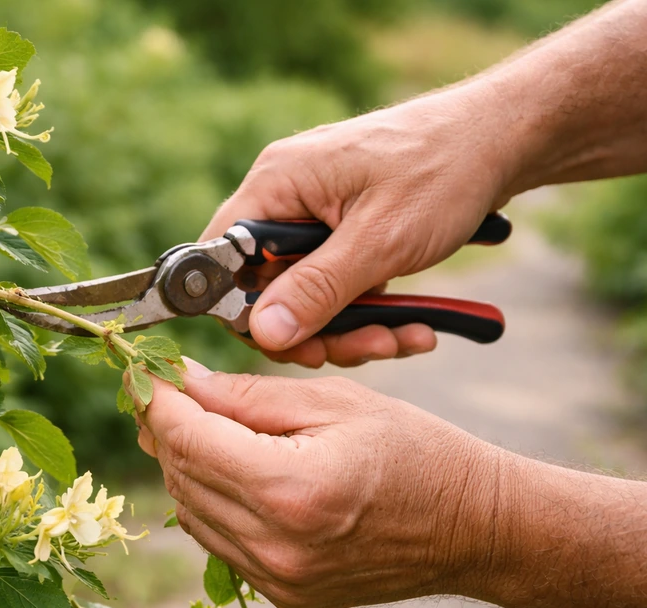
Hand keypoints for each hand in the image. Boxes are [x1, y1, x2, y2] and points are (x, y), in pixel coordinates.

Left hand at [135, 359, 505, 607]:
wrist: (472, 529)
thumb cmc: (416, 452)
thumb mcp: (335, 403)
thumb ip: (247, 396)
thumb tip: (181, 383)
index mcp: (290, 489)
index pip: (189, 439)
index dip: (156, 400)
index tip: (143, 372)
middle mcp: (276, 546)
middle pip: (181, 476)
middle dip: (164, 429)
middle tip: (164, 391)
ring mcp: (278, 579)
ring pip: (190, 511)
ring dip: (182, 465)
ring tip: (194, 424)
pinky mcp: (284, 595)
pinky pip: (218, 540)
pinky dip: (209, 501)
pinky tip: (226, 469)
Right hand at [205, 84, 517, 366]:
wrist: (505, 139)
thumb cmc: (444, 170)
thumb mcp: (380, 240)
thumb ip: (316, 289)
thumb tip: (263, 333)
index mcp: (277, 184)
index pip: (222, 261)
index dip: (247, 311)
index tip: (293, 344)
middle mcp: (285, 197)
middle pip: (266, 287)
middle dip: (315, 329)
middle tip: (362, 348)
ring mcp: (313, 214)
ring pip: (305, 295)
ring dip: (350, 329)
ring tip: (402, 338)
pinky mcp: (342, 230)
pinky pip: (335, 285)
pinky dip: (368, 312)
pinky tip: (412, 325)